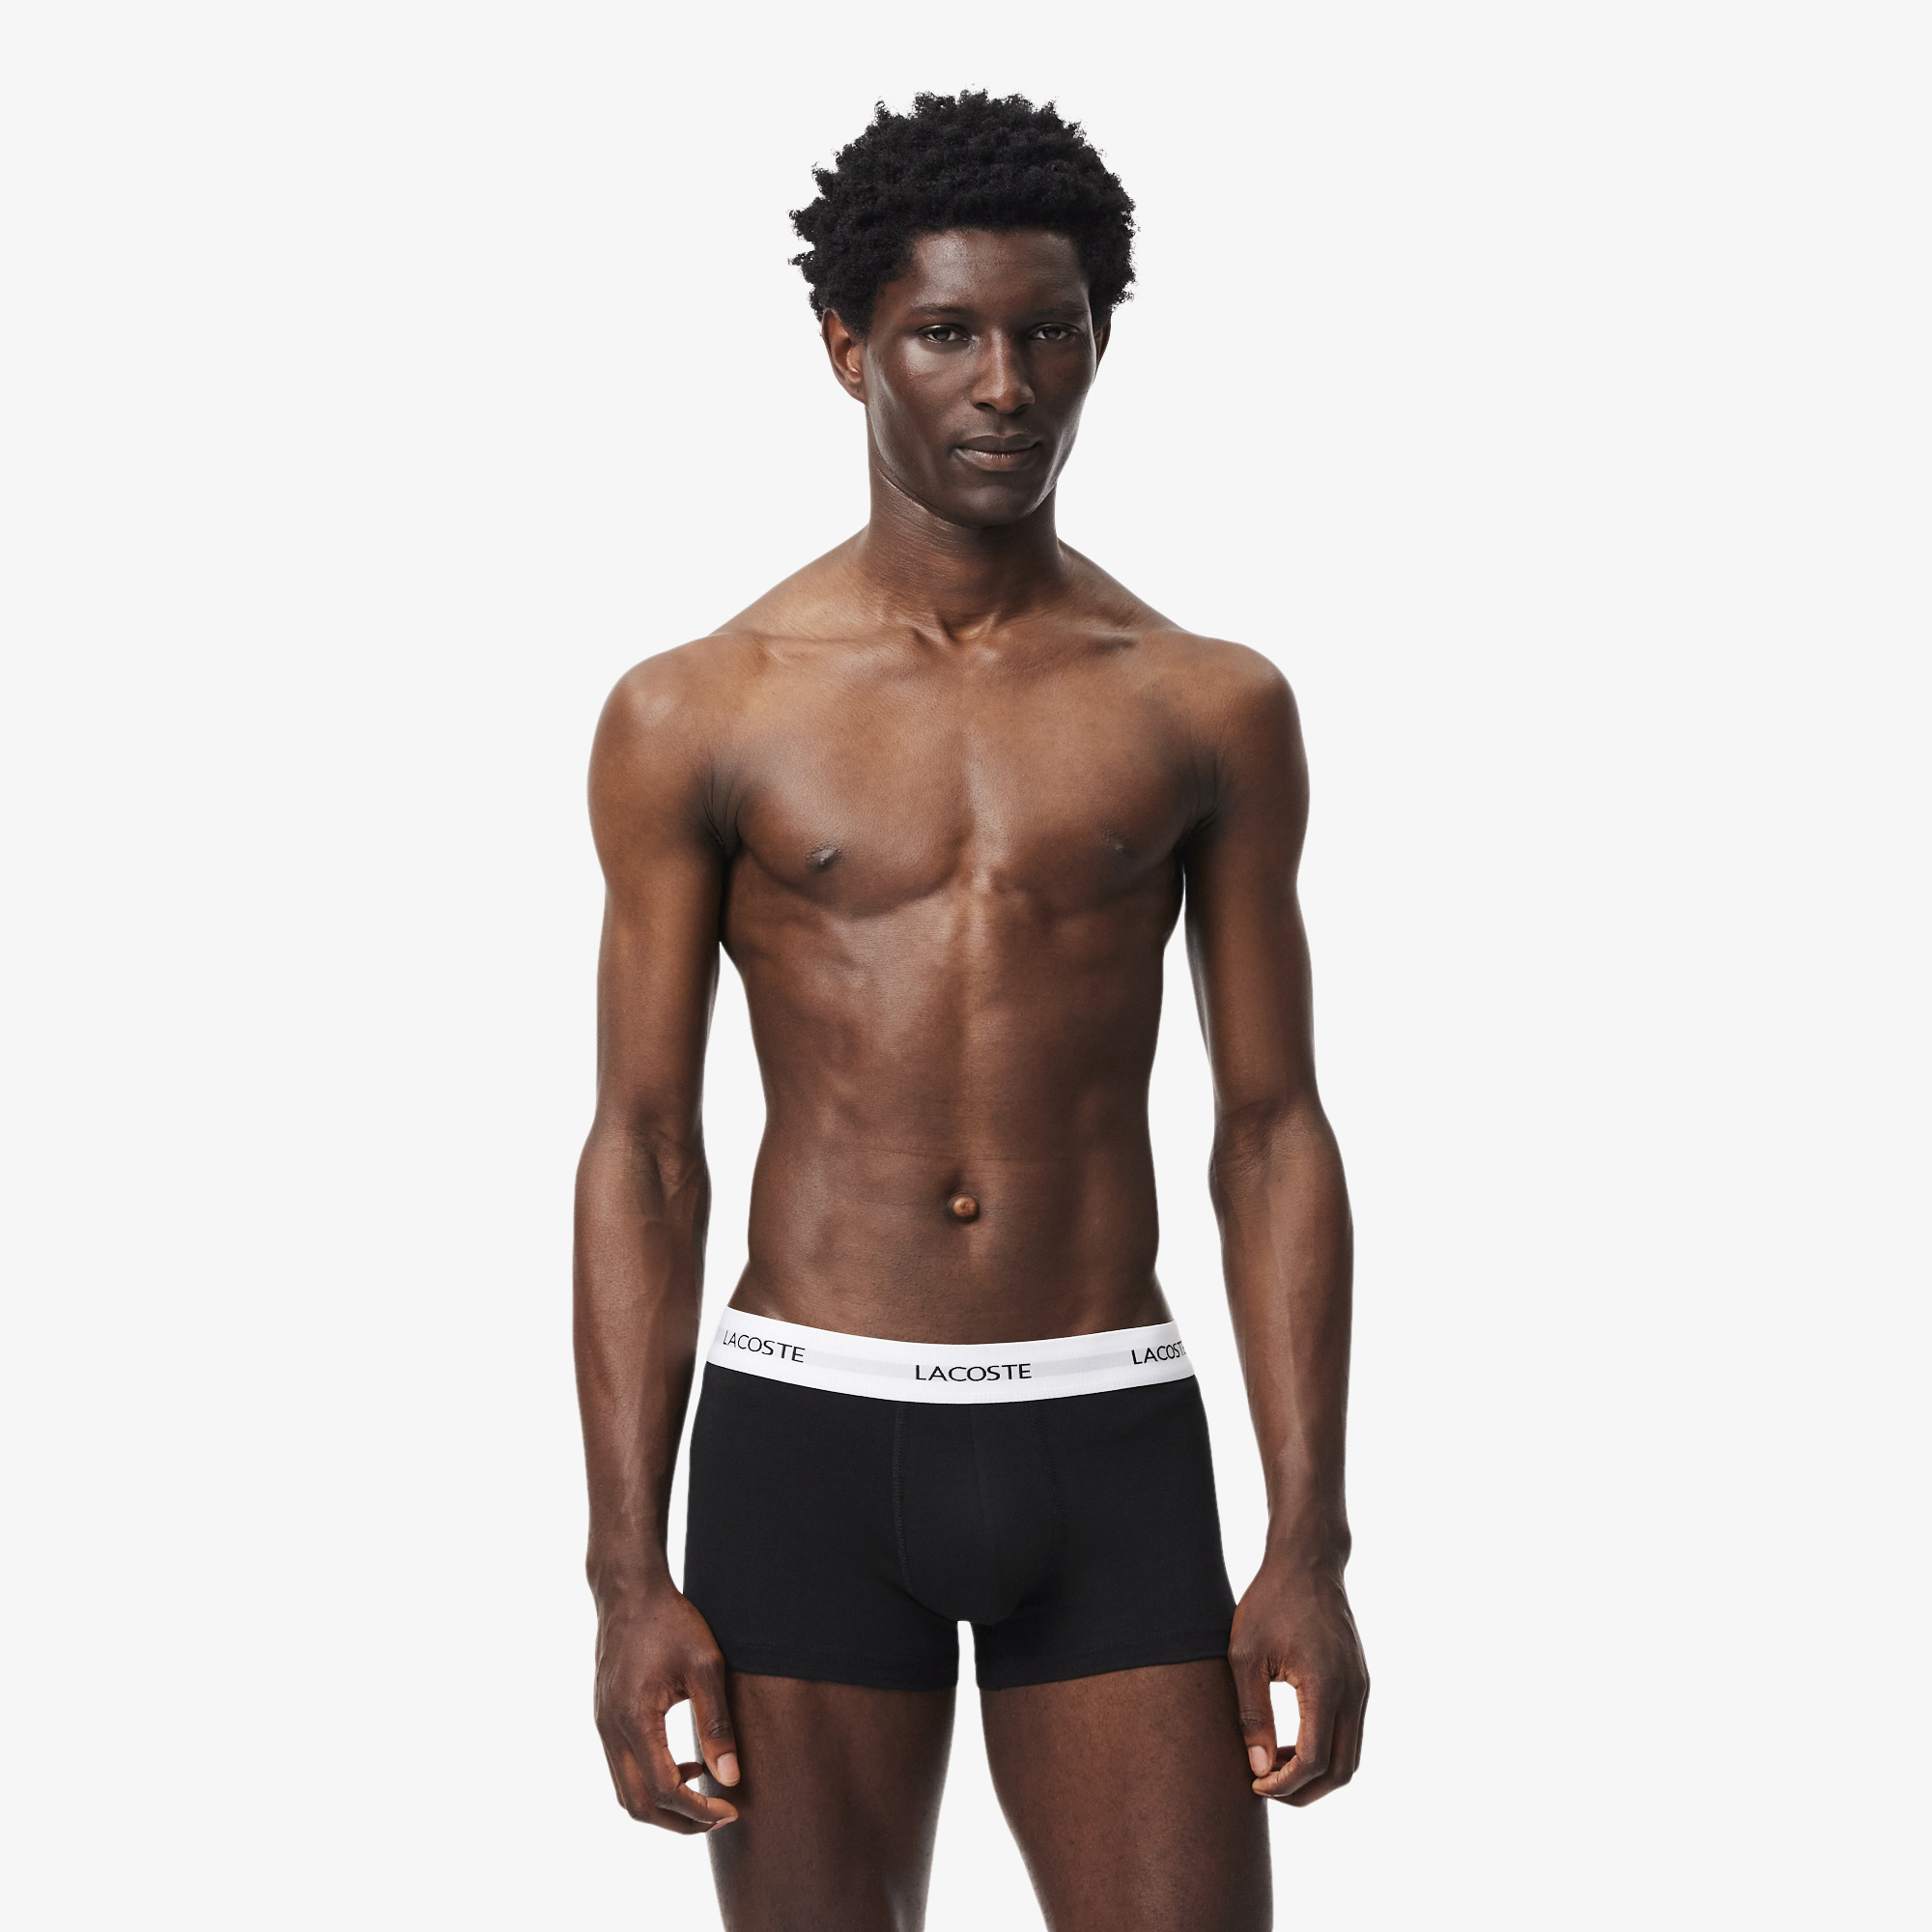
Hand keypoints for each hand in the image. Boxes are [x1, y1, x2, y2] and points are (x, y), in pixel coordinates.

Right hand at [594, 1583, 741, 1832]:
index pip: (664, 1790)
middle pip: (637, 1805)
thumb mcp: (705, 1666)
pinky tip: (685, 1762)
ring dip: (663, 1805)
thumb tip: (730, 1777)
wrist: (629, 1592)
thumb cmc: (671, 1622)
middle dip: (679, 1822)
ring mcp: (602, 1726)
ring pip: (625, 1791)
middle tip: (719, 1816)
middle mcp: (610, 1730)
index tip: (731, 1809)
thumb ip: (717, 1722)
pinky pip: (622, 1769)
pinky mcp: (605, 1718)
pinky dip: (651, 1781)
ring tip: (704, 1795)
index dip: (698, 1809)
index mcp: (635, 1720)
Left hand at [1229, 1560, 1367, 1804]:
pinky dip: (1325, 1751)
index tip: (1254, 1785)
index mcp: (1326, 1686)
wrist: (1307, 1561)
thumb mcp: (1246, 1655)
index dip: (1284, 1784)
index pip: (1314, 1760)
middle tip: (1265, 1787)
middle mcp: (1353, 1692)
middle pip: (1341, 1772)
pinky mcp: (1359, 1682)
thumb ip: (1252, 1714)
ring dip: (1316, 1774)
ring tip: (1275, 1766)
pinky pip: (1350, 1734)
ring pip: (1350, 1757)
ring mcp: (1361, 1688)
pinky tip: (1291, 1742)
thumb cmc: (1270, 1601)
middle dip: (1304, 1792)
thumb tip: (1260, 1769)